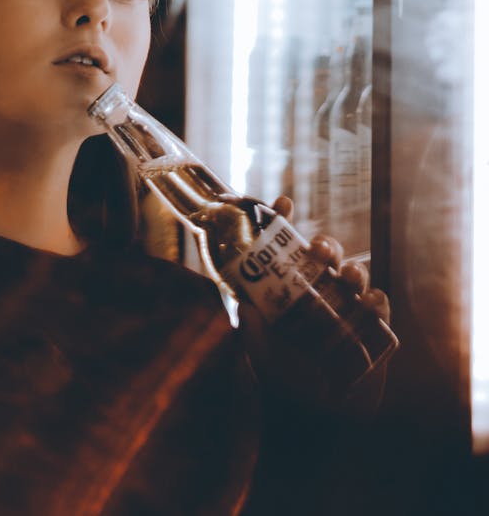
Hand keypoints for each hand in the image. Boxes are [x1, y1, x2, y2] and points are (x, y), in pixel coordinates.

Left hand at [238, 195, 392, 416]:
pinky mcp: (373, 328)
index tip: (283, 202)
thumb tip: (241, 306)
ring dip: (353, 268)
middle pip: (327, 253)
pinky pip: (379, 304)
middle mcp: (320, 291)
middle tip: (319, 248)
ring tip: (347, 277)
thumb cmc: (282, 381)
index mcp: (290, 287)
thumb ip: (251, 331)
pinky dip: (376, 299)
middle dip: (326, 243)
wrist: (315, 419)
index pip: (288, 245)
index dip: (286, 220)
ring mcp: (348, 307)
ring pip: (355, 273)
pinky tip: (369, 302)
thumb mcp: (260, 354)